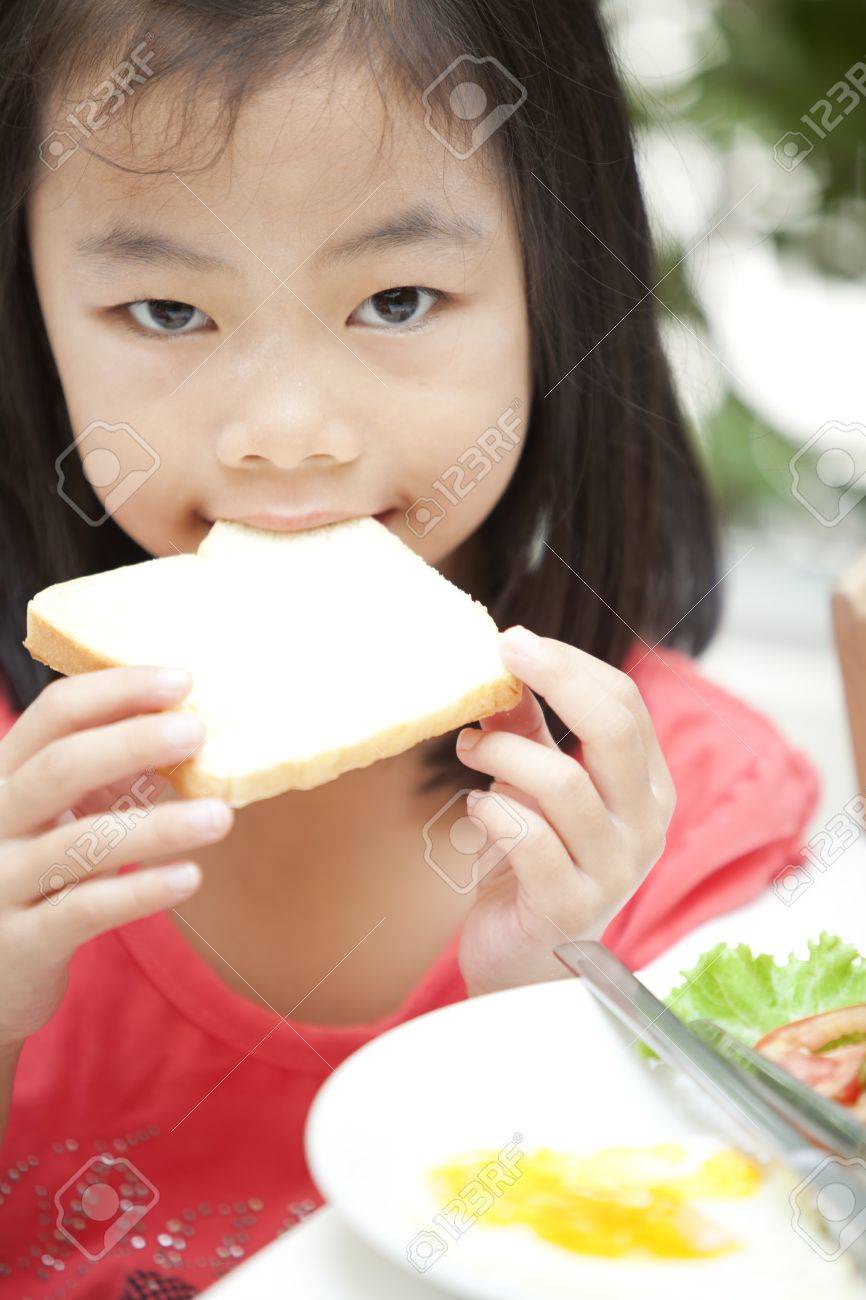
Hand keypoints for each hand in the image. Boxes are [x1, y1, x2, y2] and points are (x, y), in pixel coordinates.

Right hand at [0, 667, 232, 1050]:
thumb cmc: (38, 877)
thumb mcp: (61, 815)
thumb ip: (107, 774)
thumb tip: (187, 724)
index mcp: (6, 775)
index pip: (54, 714)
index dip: (117, 691)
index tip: (182, 680)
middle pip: (59, 766)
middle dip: (131, 742)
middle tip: (197, 732)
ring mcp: (1, 881)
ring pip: (78, 842)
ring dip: (156, 826)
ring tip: (220, 815)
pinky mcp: (22, 941)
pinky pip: (84, 910)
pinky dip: (140, 892)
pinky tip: (190, 877)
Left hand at [454, 626, 674, 995]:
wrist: (525, 962)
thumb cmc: (533, 865)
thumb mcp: (533, 788)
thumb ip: (528, 731)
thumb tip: (503, 667)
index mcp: (647, 786)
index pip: (625, 703)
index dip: (569, 664)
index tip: (514, 641)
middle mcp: (644, 825)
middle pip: (613, 729)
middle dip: (554, 679)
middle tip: (501, 656)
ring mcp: (614, 871)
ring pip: (564, 783)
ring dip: (503, 753)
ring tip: (469, 748)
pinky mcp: (569, 906)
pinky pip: (531, 841)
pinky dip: (493, 812)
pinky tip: (475, 809)